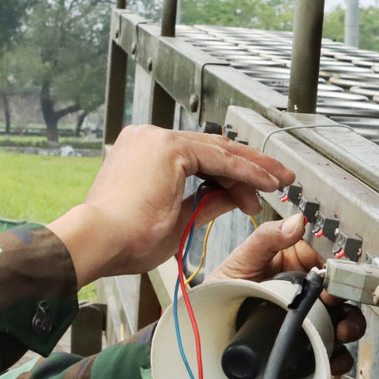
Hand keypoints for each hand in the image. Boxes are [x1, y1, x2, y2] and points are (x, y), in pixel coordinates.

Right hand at [48, 126, 293, 286]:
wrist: (99, 241)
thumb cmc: (123, 240)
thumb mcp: (176, 218)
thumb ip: (206, 201)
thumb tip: (234, 197)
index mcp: (141, 153)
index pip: (197, 157)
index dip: (230, 176)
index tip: (252, 193)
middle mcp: (147, 138)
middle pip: (212, 148)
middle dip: (250, 166)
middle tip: (279, 179)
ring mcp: (157, 139)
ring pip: (219, 151)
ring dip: (253, 169)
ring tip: (280, 184)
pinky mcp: (169, 147)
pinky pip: (219, 159)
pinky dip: (246, 172)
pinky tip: (266, 185)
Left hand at [206, 214, 366, 375]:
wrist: (207, 327)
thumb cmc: (223, 289)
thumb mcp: (244, 259)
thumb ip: (268, 238)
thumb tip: (297, 222)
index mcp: (296, 266)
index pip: (328, 266)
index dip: (337, 274)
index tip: (334, 282)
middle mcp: (305, 292)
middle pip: (341, 297)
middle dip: (348, 304)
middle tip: (340, 310)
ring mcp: (308, 319)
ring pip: (342, 323)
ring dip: (349, 327)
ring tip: (342, 333)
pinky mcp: (305, 345)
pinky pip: (330, 351)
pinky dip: (337, 357)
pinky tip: (332, 357)